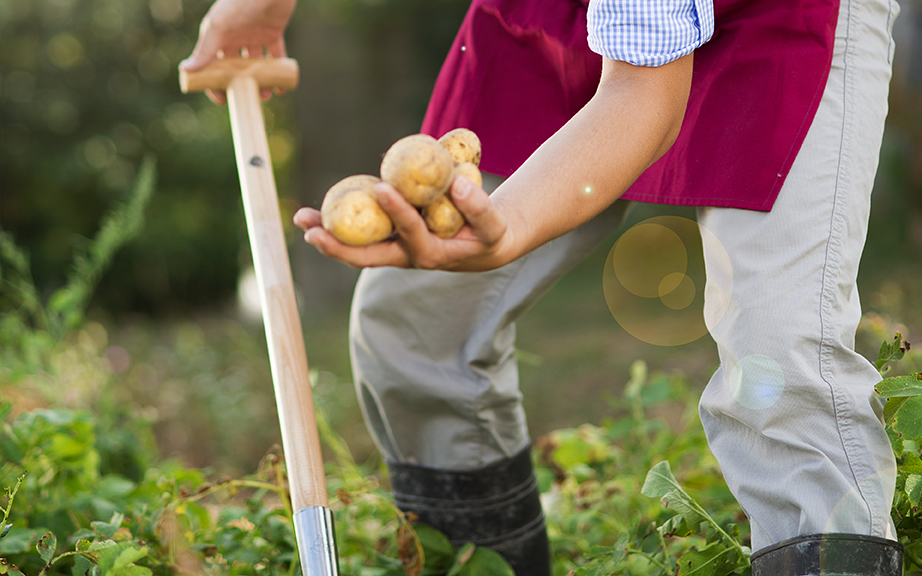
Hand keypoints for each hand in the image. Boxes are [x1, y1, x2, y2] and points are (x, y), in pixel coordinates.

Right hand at [179, 0, 295, 102]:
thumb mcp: (219, 26)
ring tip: (265, 94)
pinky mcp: (273, 33)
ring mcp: (254, 35)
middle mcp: (235, 36)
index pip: (212, 63)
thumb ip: (205, 49)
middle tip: (246, 99)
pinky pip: (276, 56)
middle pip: (235, 67)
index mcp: (219, 35)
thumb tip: (185, 70)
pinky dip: (279, 71)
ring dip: (260, 81)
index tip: (221, 99)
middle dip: (239, 84)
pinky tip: (281, 86)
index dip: (215, 81)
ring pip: (256, 65)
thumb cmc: (240, 1)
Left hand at [293, 175, 517, 270]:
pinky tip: (315, 212)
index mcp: (431, 255)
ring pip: (356, 247)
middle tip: (311, 233)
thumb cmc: (488, 234)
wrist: (482, 247)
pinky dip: (337, 223)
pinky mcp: (387, 241)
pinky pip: (358, 234)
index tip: (383, 187)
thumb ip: (479, 207)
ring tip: (300, 219)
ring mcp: (393, 251)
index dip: (398, 213)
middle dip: (338, 246)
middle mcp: (405, 257)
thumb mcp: (493, 225)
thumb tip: (454, 184)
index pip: (411, 234)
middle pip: (368, 255)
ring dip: (327, 235)